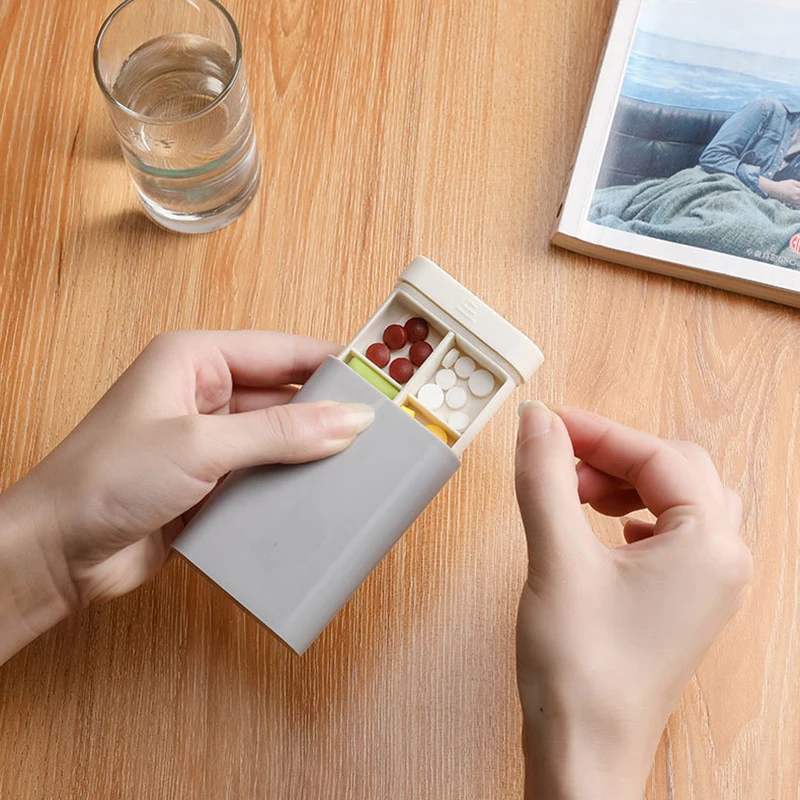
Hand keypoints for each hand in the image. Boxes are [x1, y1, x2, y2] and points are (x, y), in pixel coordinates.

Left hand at [0, 331, 372, 662]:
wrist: (56, 554)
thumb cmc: (103, 480)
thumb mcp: (200, 445)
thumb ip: (278, 433)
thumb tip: (347, 421)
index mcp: (194, 360)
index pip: (281, 351)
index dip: (330, 364)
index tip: (376, 380)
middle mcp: (204, 395)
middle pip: (284, 396)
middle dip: (327, 414)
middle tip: (379, 430)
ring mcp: (208, 442)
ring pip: (279, 439)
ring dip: (311, 454)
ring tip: (359, 466)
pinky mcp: (210, 483)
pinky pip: (265, 476)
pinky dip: (291, 486)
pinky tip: (318, 497)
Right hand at [514, 403, 750, 799]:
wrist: (583, 751)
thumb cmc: (583, 672)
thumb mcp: (556, 557)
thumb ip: (545, 478)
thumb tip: (538, 423)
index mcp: (709, 546)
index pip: (658, 456)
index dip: (599, 432)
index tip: (550, 423)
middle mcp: (721, 563)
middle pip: (676, 471)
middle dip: (613, 458)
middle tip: (559, 460)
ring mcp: (707, 586)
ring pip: (677, 500)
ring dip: (625, 483)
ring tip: (575, 496)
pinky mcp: (684, 602)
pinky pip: (671, 533)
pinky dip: (633, 514)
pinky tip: (603, 529)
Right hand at [760, 176, 799, 206]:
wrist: (773, 190)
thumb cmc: (782, 185)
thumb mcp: (793, 182)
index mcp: (797, 192)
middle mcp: (795, 198)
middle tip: (799, 192)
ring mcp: (792, 202)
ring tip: (798, 196)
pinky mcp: (790, 204)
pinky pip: (797, 206)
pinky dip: (799, 204)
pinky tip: (797, 201)